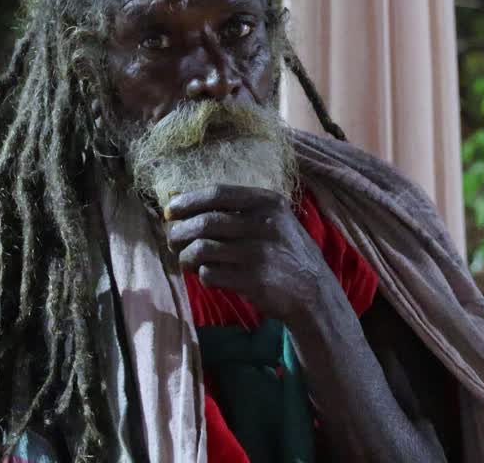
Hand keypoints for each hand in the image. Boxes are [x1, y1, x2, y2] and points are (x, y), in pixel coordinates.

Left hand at [165, 185, 332, 323]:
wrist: (313, 290)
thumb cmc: (285, 251)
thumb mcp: (273, 219)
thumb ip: (238, 210)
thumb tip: (186, 204)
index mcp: (267, 202)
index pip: (217, 193)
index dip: (188, 200)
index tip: (170, 210)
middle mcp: (263, 224)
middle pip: (204, 222)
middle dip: (179, 232)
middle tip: (173, 241)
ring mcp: (258, 253)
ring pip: (202, 249)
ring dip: (186, 257)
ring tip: (186, 261)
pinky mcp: (252, 280)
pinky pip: (210, 274)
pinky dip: (203, 275)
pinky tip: (208, 275)